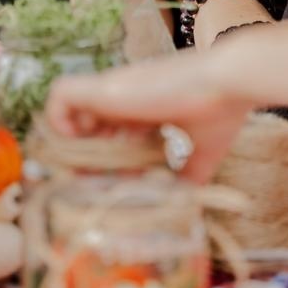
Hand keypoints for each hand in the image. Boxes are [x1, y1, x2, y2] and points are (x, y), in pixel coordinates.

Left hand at [44, 52, 250, 182]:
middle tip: (94, 184)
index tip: (115, 184)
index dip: (106, 161)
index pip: (111, 134)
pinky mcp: (105, 88)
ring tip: (85, 169)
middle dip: (84, 158)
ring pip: (69, 110)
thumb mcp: (204, 152)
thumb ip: (190, 176)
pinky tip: (80, 145)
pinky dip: (59, 119)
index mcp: (145, 108)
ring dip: (69, 141)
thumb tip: (185, 205)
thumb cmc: (221, 110)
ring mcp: (114, 90)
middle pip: (87, 126)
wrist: (228, 82)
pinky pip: (60, 95)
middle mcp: (126, 97)